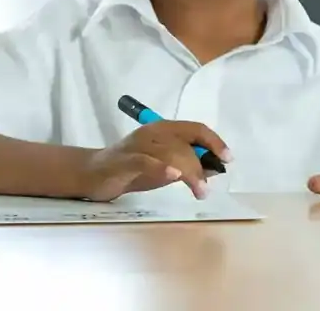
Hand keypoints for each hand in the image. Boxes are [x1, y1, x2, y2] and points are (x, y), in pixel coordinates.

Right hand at [80, 121, 231, 202]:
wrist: (91, 174)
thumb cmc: (132, 170)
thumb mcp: (164, 166)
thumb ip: (187, 164)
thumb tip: (215, 167)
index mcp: (164, 129)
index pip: (196, 129)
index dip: (215, 142)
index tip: (227, 159)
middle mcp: (152, 132)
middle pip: (185, 143)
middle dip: (201, 165)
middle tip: (206, 189)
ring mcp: (137, 145)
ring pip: (170, 152)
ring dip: (189, 172)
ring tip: (199, 191)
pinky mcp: (124, 161)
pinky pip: (145, 161)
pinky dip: (161, 168)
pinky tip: (174, 176)